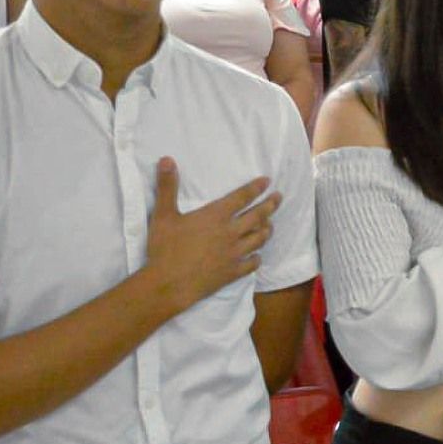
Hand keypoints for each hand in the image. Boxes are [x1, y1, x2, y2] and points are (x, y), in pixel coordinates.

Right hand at [143, 158, 276, 310]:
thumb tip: (167, 159)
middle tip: (279, 197)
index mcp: (216, 216)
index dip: (255, 188)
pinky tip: (258, 256)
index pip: (242, 197)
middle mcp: (231, 233)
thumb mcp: (163, 214)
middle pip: (258, 216)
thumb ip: (167, 186)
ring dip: (267, 230)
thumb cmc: (165, 248)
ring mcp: (235, 253)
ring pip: (259, 238)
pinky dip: (257, 257)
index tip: (268, 181)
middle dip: (270, 205)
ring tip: (271, 224)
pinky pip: (253, 263)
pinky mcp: (233, 272)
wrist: (169, 283)